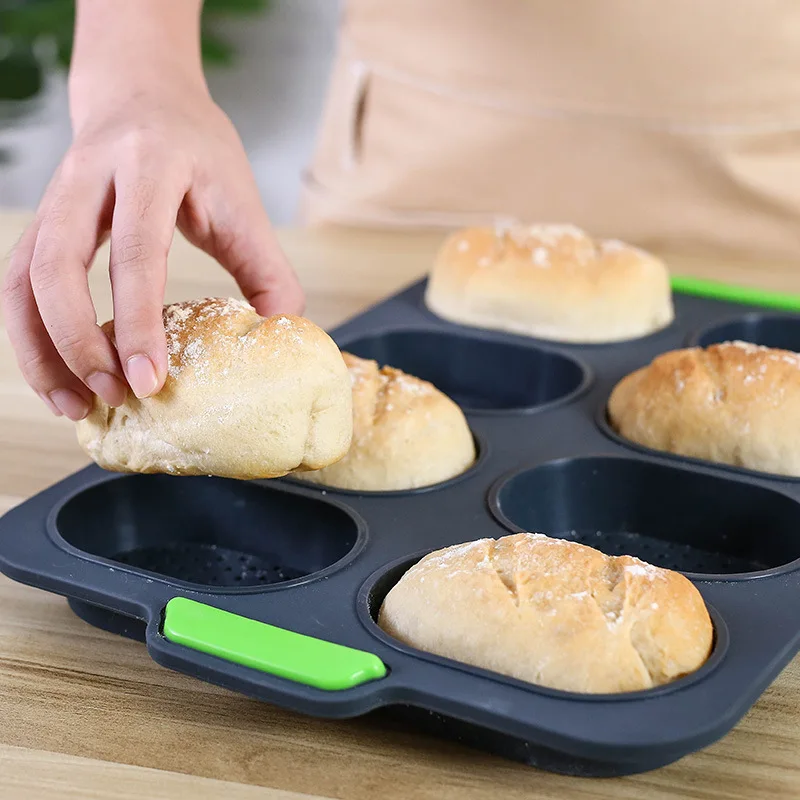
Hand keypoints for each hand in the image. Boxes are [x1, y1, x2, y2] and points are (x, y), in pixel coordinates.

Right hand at [2, 1, 303, 420]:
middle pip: (57, 264)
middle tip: (114, 396)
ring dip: (42, 351)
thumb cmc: (199, 150)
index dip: (140, 322)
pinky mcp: (40, 224)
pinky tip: (60, 379)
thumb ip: (266, 268)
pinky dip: (32, 338)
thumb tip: (280, 339)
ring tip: (75, 407)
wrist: (143, 93)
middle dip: (79, 341)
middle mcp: (90, 177)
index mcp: (151, 165)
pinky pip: (17, 286)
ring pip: (22, 279)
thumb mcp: (242, 198)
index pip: (137, 251)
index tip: (151, 380)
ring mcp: (54, 199)